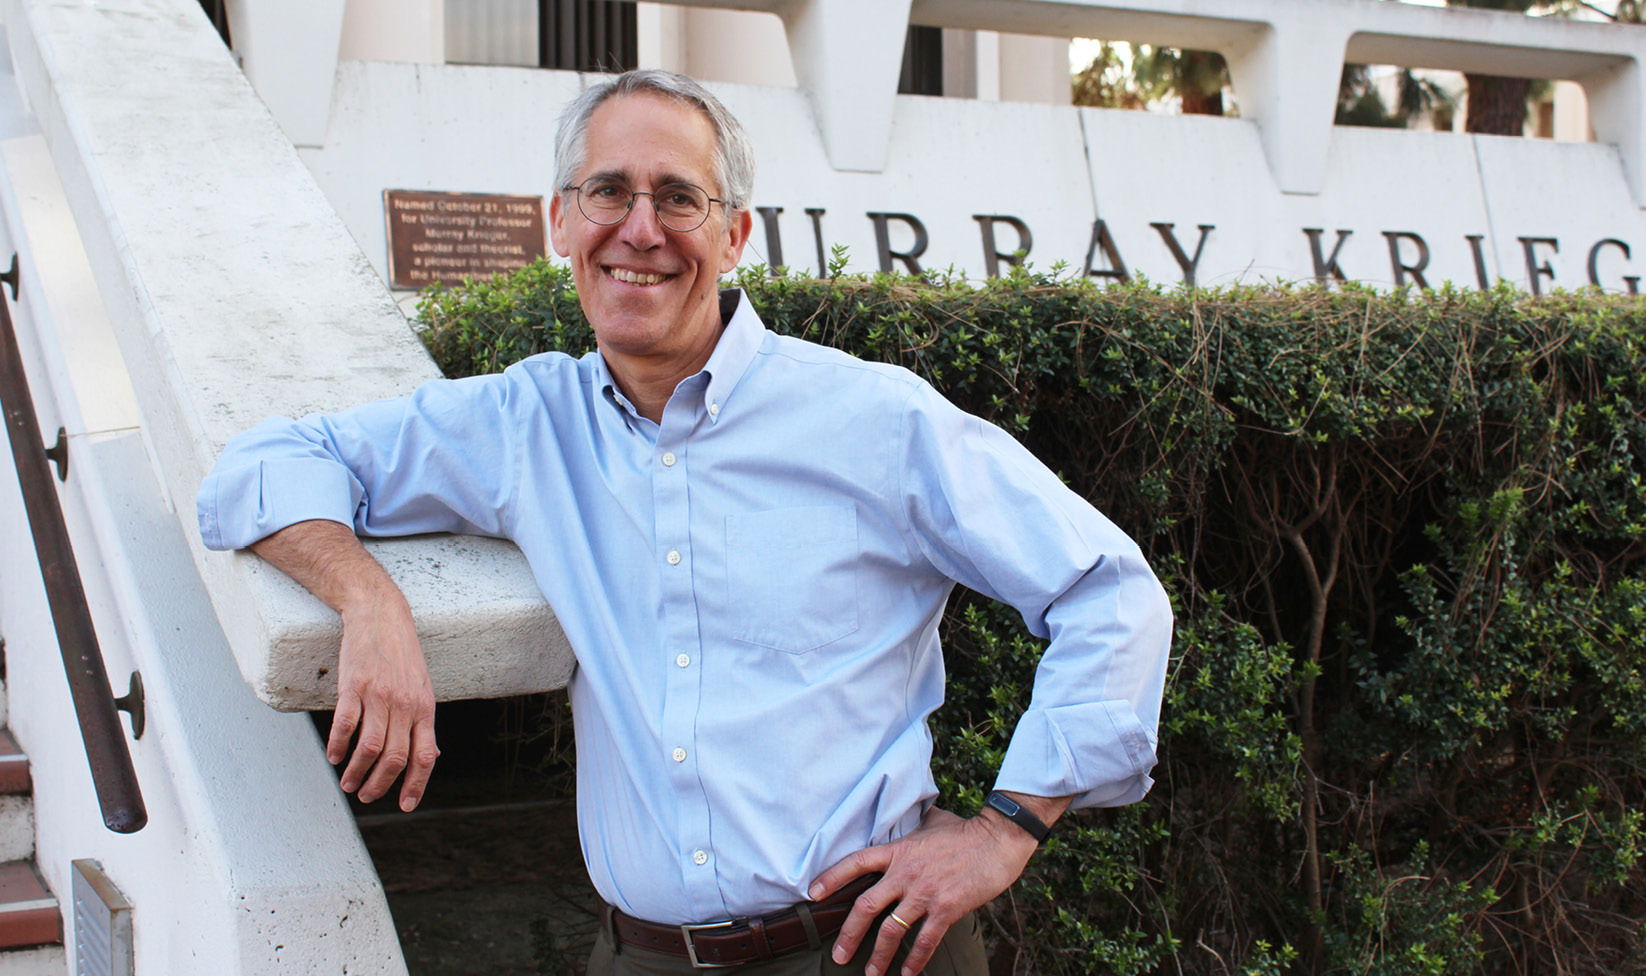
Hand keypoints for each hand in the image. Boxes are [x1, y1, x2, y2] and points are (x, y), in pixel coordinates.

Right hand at [329, 587, 438, 810]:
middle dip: (380, 784)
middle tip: (367, 796)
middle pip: (395, 758)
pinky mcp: (354, 686)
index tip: (405, 805)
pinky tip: (335, 757)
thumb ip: (423, 722)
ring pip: (369, 748)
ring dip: (357, 772)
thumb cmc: (403, 655)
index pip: (425, 756)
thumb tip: (432, 754)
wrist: (381, 616)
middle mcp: (405, 704)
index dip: (416, 784)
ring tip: (348, 784)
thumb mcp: (423, 687)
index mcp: (425, 708)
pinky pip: (345, 725)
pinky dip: (339, 747)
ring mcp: (379, 695)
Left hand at [808, 799, 1055, 975]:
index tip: (813, 893)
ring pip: (891, 930)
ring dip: (878, 956)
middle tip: (838, 955)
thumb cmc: (966, 831)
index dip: (833, 877)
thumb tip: (907, 817)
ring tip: (871, 973)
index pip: (857, 863)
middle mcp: (905, 873)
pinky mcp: (946, 909)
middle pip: (866, 906)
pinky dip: (914, 961)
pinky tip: (907, 974)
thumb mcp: (931, 822)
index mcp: (899, 851)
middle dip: (849, 934)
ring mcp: (925, 893)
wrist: (997, 841)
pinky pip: (924, 941)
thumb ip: (913, 828)